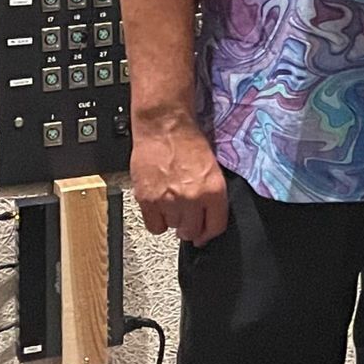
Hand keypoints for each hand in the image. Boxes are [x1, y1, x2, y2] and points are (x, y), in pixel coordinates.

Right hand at [130, 114, 227, 244]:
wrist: (165, 128)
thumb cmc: (189, 141)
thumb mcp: (213, 168)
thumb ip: (212, 195)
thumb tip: (208, 216)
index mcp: (214, 190)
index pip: (215, 227)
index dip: (209, 234)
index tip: (204, 236)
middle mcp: (192, 199)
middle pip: (192, 231)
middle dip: (190, 228)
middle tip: (187, 219)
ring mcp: (168, 201)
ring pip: (173, 228)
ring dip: (173, 220)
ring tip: (172, 203)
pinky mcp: (147, 200)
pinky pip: (154, 226)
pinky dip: (156, 220)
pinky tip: (159, 208)